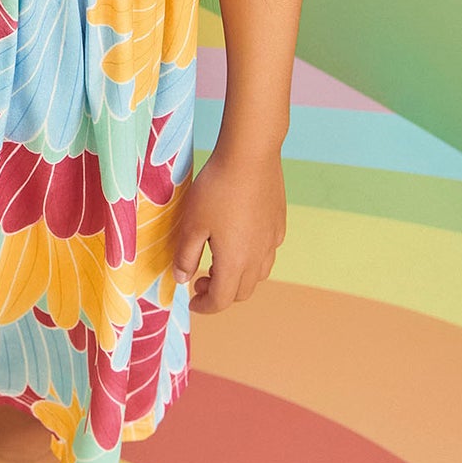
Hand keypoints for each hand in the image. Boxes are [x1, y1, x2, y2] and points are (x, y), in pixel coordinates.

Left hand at [171, 142, 285, 314]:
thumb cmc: (216, 190)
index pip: (221, 299)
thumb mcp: (191, 224)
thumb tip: (183, 279)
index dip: (204, 306)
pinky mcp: (278, 224)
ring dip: (238, 278)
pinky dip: (252, 259)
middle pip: (242, 292)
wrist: (250, 156)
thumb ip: (186, 256)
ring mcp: (272, 241)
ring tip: (218, 262)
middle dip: (220, 294)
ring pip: (258, 274)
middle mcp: (258, 257)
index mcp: (235, 262)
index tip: (191, 301)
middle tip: (200, 280)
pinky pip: (267, 253)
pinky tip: (240, 239)